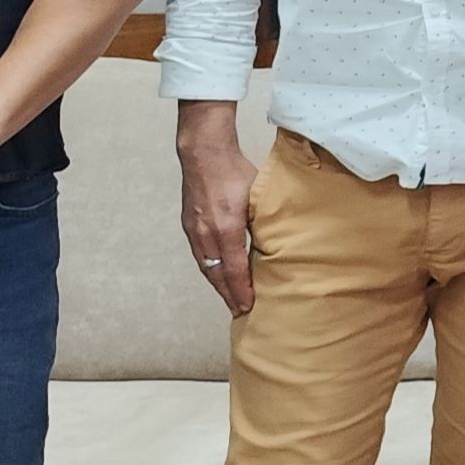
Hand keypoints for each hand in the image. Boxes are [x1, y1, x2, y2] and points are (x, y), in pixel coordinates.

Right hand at [175, 108, 259, 315]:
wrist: (203, 153)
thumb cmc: (235, 171)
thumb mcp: (257, 197)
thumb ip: (264, 221)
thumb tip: (276, 243)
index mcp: (226, 227)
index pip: (234, 268)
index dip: (241, 290)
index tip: (248, 306)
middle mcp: (206, 233)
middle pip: (217, 274)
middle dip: (229, 295)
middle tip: (240, 312)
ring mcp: (194, 230)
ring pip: (206, 267)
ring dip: (218, 285)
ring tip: (229, 299)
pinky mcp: (188, 224)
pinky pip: (200, 255)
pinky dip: (209, 270)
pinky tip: (217, 276)